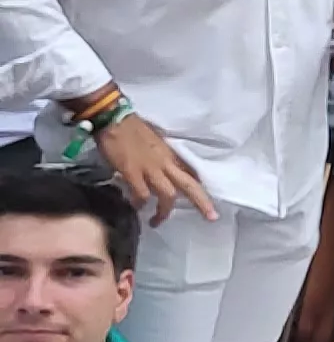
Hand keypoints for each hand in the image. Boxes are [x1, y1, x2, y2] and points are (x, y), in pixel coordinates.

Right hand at [94, 116, 213, 223]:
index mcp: (171, 155)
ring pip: (168, 195)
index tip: (209, 200)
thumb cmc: (133, 128)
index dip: (201, 187)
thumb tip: (161, 171)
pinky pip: (142, 194)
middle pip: (190, 185)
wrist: (114, 120)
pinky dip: (141, 203)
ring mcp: (150, 168)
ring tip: (157, 222)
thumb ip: (161, 157)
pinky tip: (137, 208)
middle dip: (202, 202)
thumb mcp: (156, 142)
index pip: (192, 173)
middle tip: (211, 217)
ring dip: (164, 211)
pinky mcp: (132, 172)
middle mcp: (166, 163)